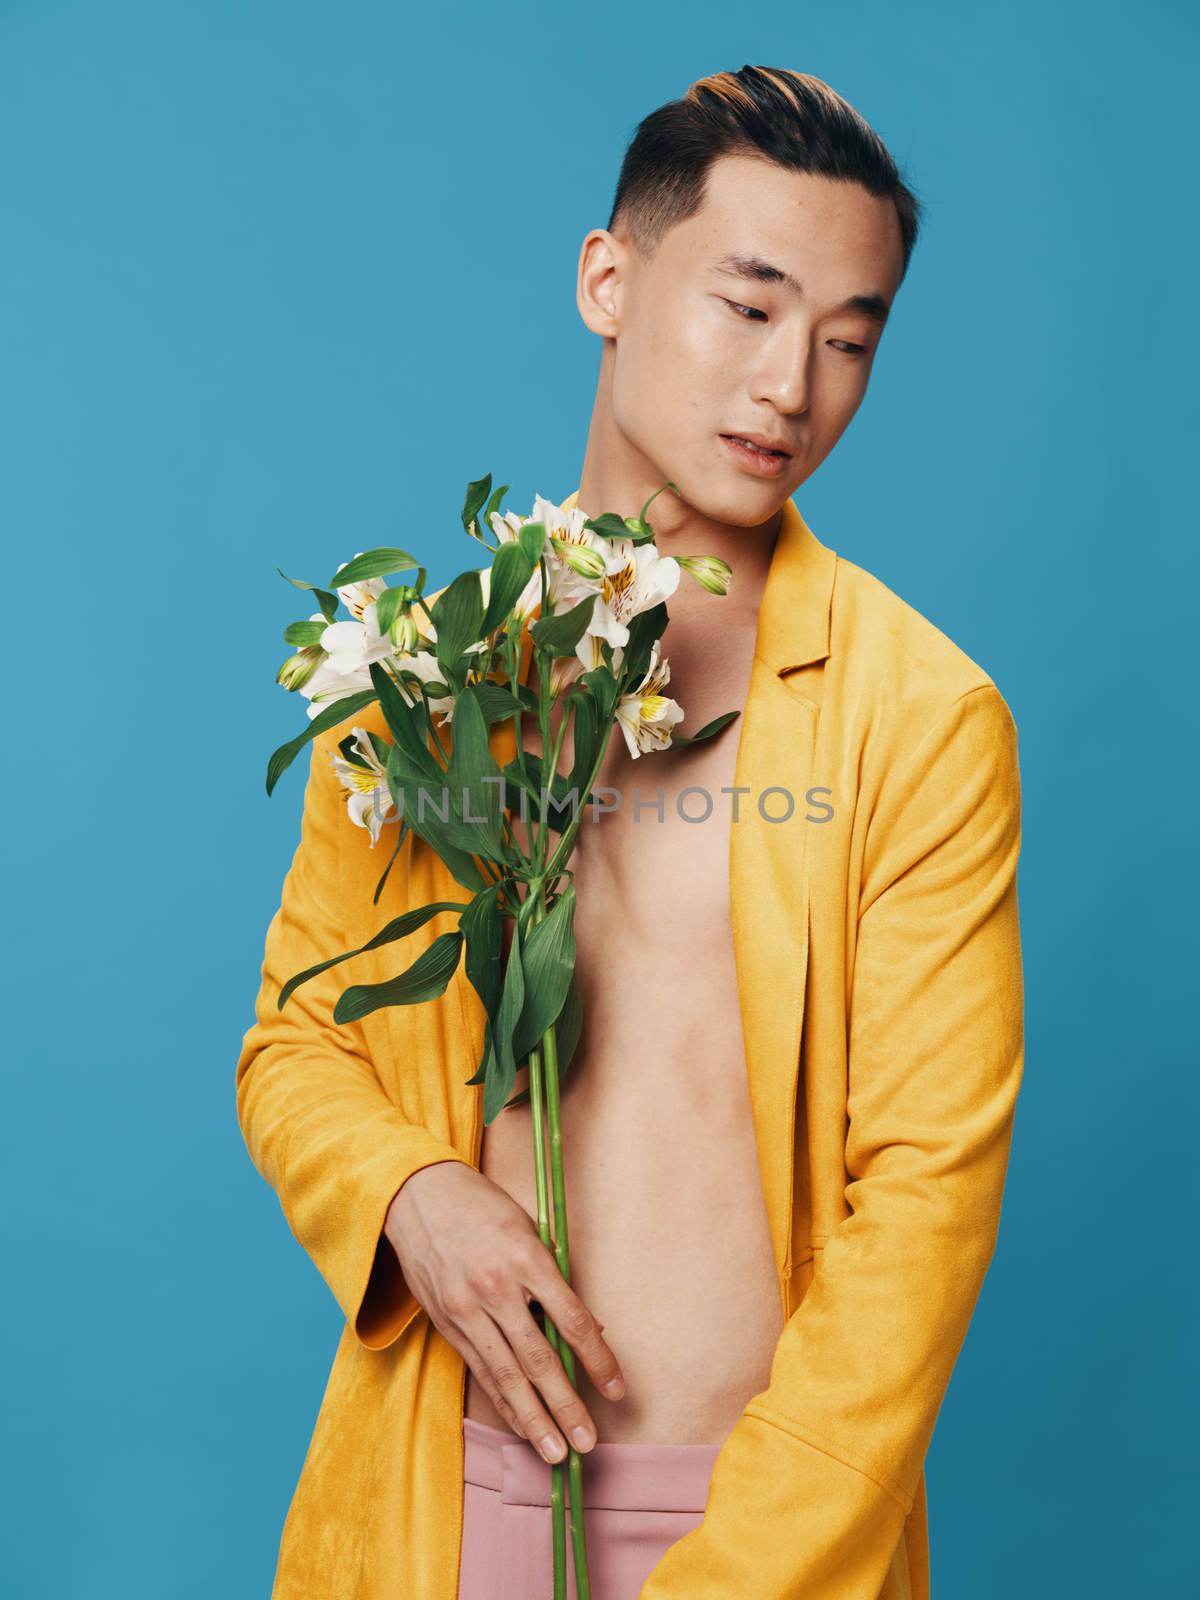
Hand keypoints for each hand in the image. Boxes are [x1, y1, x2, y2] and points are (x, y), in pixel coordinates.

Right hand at [385, 1160, 625, 1463]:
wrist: (417, 1195)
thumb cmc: (482, 1207)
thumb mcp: (529, 1230)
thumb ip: (555, 1280)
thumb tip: (588, 1328)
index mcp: (525, 1258)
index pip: (571, 1322)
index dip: (598, 1361)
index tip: (617, 1390)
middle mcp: (495, 1289)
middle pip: (539, 1360)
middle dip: (566, 1405)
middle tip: (588, 1442)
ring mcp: (466, 1310)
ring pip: (506, 1376)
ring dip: (535, 1418)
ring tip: (556, 1451)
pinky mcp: (446, 1323)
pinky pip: (481, 1370)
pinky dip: (503, 1401)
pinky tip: (522, 1425)